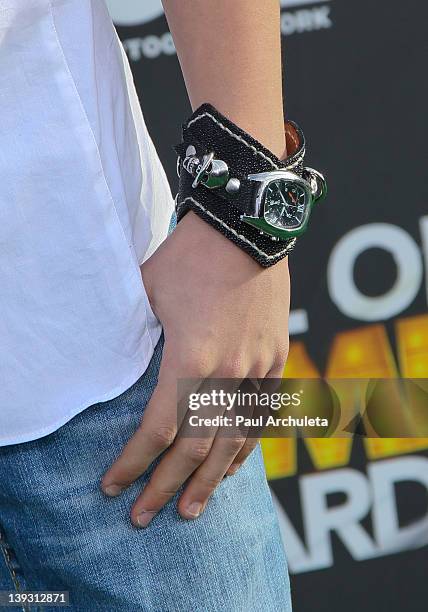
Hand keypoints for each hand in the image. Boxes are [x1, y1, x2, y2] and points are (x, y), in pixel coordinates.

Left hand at [101, 212, 289, 526]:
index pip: (158, 427)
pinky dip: (245, 447)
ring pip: (236, 438)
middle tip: (144, 516)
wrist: (245, 228)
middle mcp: (229, 369)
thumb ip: (135, 339)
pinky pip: (262, 414)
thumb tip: (117, 372)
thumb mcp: (147, 294)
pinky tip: (230, 469)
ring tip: (192, 510)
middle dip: (167, 485)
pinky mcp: (276, 357)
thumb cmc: (190, 257)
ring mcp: (258, 366)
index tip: (113, 485)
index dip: (134, 461)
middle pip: (197, 444)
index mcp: (191, 355)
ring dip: (211, 479)